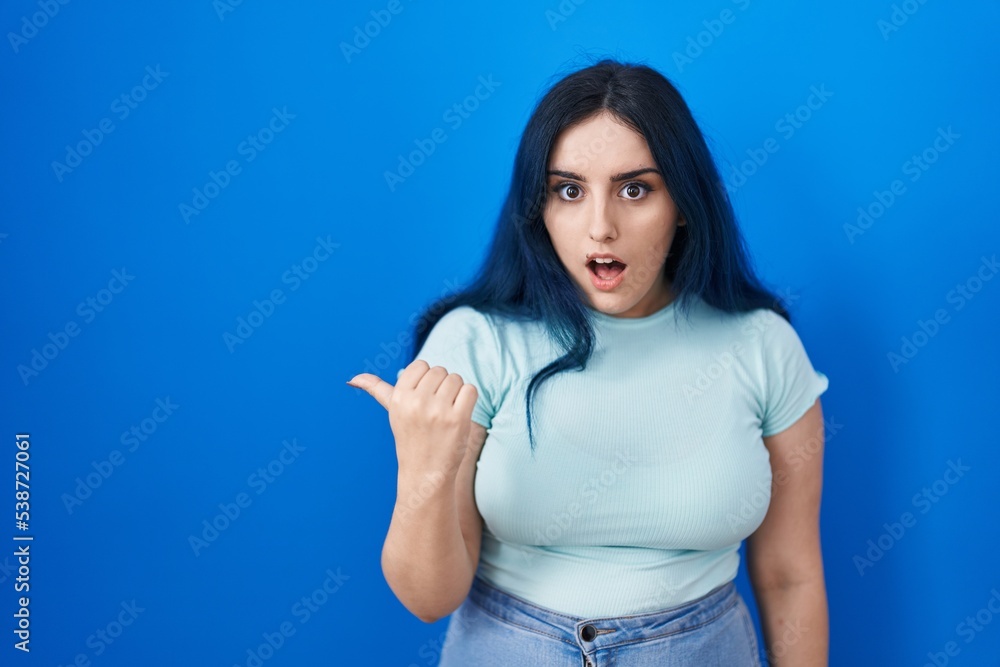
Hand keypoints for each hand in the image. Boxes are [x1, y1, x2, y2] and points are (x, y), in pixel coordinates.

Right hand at [347, 360, 478, 477]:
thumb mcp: (392, 412)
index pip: (421, 365)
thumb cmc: (410, 439)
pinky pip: (470, 390)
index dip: (426, 380)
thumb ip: (376, 390)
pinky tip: (459, 414)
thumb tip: (353, 378)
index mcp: (399, 397)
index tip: (423, 399)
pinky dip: (468, 399)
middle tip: (436, 410)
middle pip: (440, 371)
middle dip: (441, 386)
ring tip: (447, 413)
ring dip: (456, 392)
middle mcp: (416, 402)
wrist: (425, 473)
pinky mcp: (458, 419)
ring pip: (456, 379)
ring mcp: (438, 410)